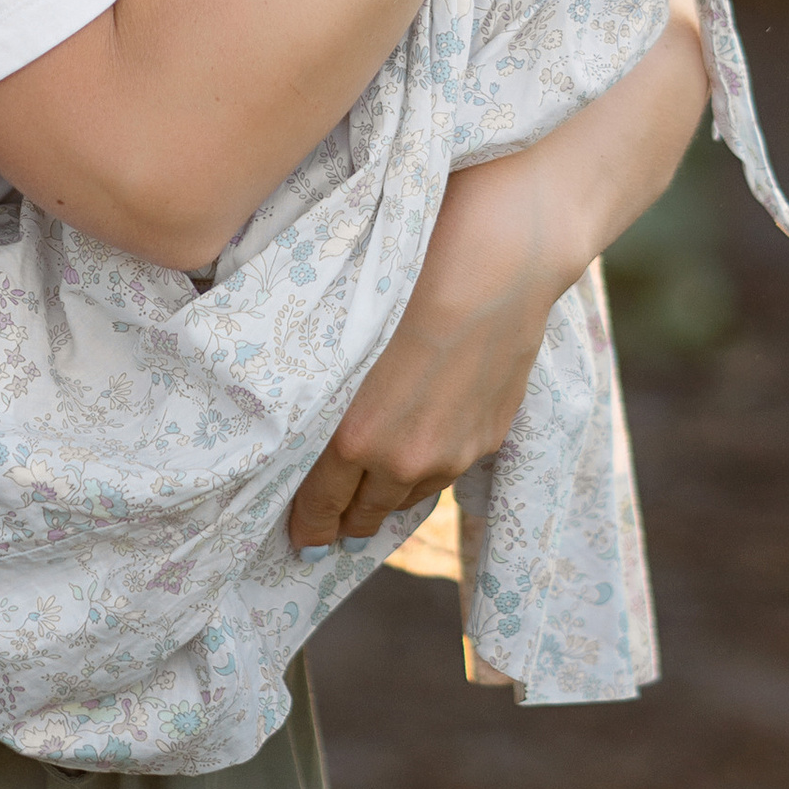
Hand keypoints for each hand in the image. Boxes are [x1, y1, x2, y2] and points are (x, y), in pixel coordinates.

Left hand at [284, 0, 710, 548]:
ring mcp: (455, 452)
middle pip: (364, 514)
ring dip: (382, 501)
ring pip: (407, 499)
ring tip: (362, 504)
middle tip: (320, 528)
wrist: (504, 254)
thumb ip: (318, 384)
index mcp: (357, 436)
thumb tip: (285, 407)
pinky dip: (421, 474)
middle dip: (339, 521)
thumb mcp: (342, 327)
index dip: (304, 523)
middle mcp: (406, 459)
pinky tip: (410, 462)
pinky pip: (445, 474)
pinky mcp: (490, 434)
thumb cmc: (409, 269)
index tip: (294, 534)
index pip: (319, 504)